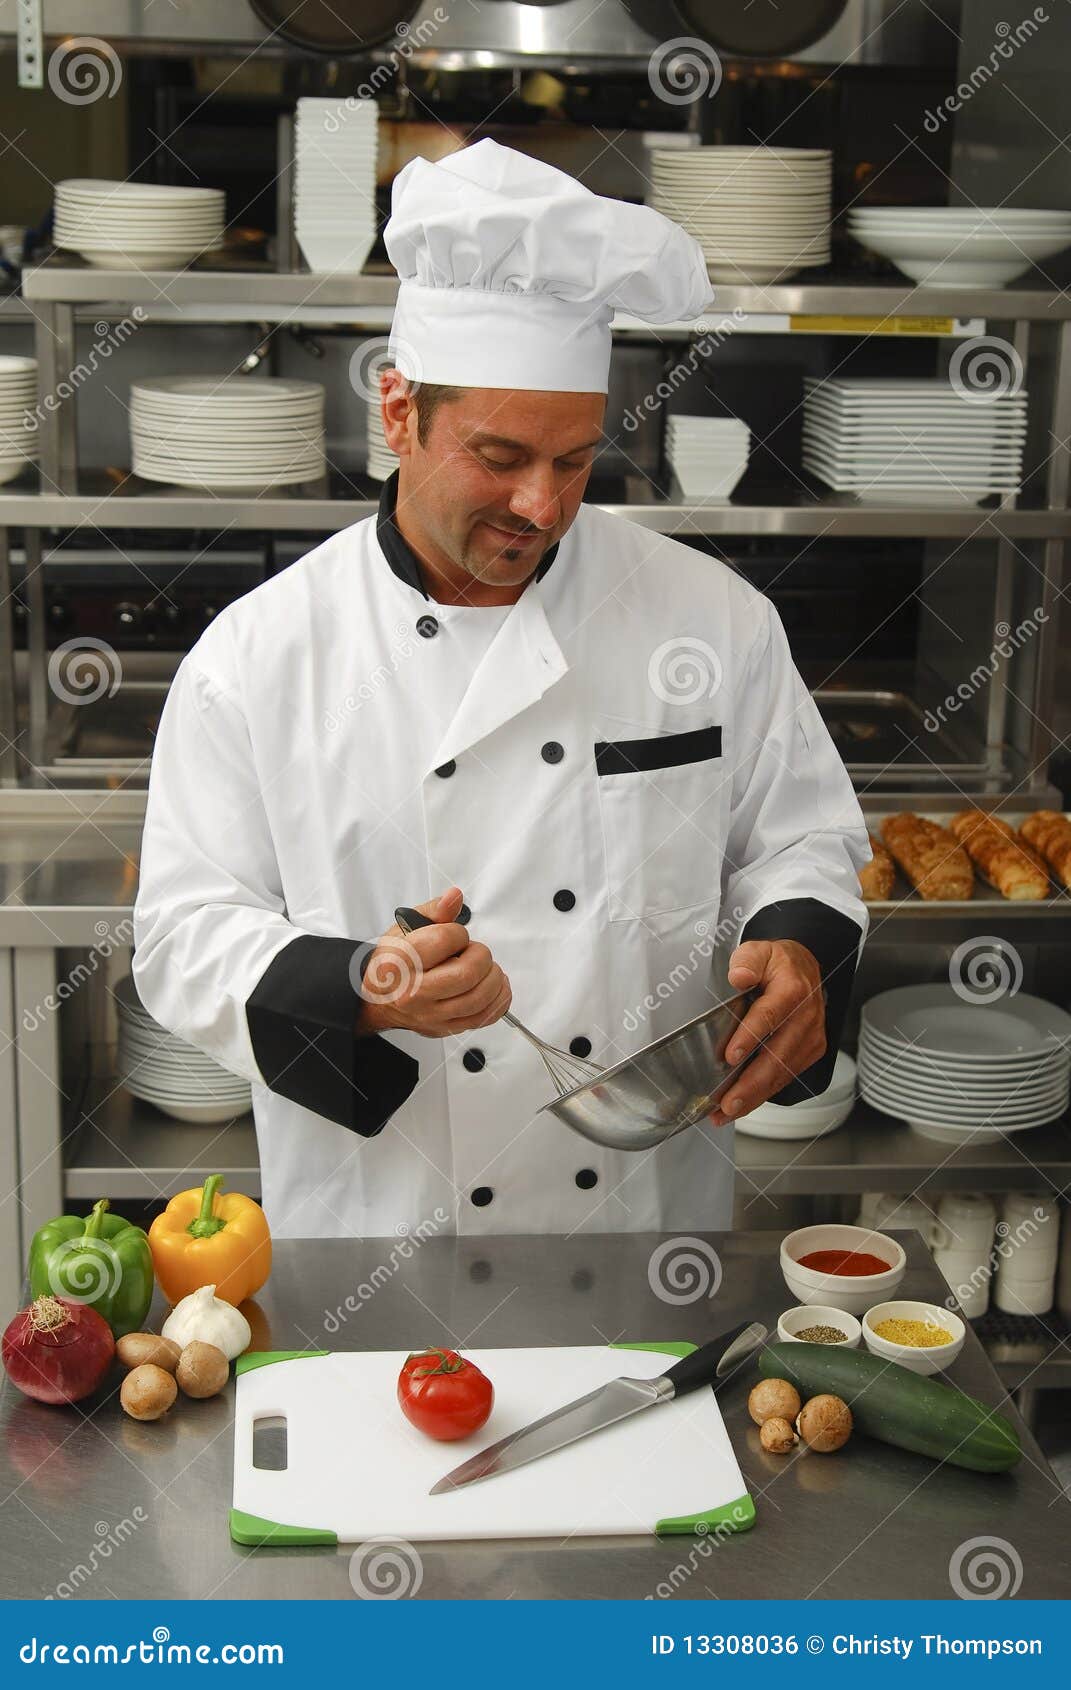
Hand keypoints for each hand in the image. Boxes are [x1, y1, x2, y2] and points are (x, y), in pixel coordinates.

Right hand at [355, 886, 511, 1038]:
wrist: (379, 1000)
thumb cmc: (394, 962)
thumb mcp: (404, 929)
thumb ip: (434, 911)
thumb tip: (455, 897)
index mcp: (400, 961)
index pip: (446, 940)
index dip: (459, 933)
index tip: (455, 936)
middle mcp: (414, 992)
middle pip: (467, 973)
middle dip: (481, 956)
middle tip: (474, 952)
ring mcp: (431, 1014)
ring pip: (479, 998)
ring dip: (493, 977)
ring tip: (485, 968)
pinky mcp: (445, 1028)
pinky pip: (484, 1018)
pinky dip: (499, 1000)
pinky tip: (495, 986)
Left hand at [708, 939, 825, 1125]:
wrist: (805, 969)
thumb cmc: (777, 964)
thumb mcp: (758, 950)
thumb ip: (747, 960)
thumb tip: (739, 976)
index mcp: (793, 989)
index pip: (770, 1015)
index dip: (750, 1037)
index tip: (730, 1056)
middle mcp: (807, 1016)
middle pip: (778, 1055)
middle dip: (751, 1083)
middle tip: (727, 1102)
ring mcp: (811, 1037)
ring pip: (783, 1072)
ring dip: (754, 1096)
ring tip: (726, 1112)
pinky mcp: (810, 1051)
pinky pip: (786, 1076)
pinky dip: (763, 1094)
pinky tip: (741, 1105)